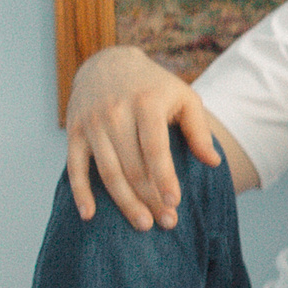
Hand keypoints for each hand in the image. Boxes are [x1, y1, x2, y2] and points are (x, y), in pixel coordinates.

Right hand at [65, 45, 221, 228]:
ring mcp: (92, 123)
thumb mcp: (184, 97)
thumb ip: (199, 130)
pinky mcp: (74, 132)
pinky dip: (80, 192)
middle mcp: (115, 113)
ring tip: (143, 224)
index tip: (175, 203)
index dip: (164, 177)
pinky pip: (75, 166)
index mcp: (146, 104)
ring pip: (107, 171)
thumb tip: (214, 163)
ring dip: (124, 201)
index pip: (154, 147)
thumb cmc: (155, 86)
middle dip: (150, 197)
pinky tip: (89, 215)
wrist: (107, 62)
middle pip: (132, 165)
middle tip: (166, 223)